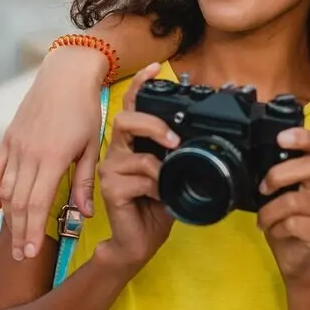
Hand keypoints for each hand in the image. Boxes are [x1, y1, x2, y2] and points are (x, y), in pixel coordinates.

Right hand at [0, 45, 107, 260]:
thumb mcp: (92, 146)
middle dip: (20, 232)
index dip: (32, 231)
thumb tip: (84, 214)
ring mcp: (16, 145)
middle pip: (18, 203)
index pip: (36, 204)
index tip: (31, 252)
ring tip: (14, 238)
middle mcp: (28, 154)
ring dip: (9, 216)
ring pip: (6, 189)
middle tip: (22, 256)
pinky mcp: (9, 138)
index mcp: (51, 158)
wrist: (65, 75)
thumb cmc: (85, 109)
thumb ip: (85, 181)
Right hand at [96, 64, 179, 270]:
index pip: (133, 106)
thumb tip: (199, 138)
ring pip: (134, 151)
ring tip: (170, 180)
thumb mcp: (174, 174)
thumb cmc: (157, 206)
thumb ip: (179, 155)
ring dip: (160, 166)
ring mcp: (110, 168)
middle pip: (126, 120)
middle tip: (175, 140)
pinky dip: (156, 186)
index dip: (141, 84)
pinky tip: (159, 197)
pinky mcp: (110, 187)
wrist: (140, 241)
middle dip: (153, 124)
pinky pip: (139, 177)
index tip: (155, 68)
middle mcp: (117, 151)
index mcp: (132, 143)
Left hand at [256, 127, 309, 282]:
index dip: (303, 137)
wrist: (294, 257)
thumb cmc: (282, 220)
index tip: (281, 139)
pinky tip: (276, 232)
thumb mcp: (273, 194)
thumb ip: (273, 177)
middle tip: (263, 189)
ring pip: (295, 200)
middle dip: (279, 175)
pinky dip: (277, 228)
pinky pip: (294, 223)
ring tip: (264, 220)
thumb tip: (253, 160)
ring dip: (270, 211)